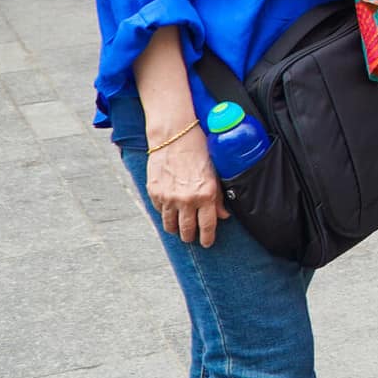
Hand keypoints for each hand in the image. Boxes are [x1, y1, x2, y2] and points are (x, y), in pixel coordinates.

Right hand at [146, 127, 227, 247]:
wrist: (174, 134)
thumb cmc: (199, 149)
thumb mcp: (215, 172)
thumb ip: (218, 196)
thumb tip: (223, 215)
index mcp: (205, 194)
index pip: (207, 226)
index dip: (207, 238)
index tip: (207, 243)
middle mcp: (186, 199)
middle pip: (186, 230)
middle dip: (190, 236)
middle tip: (192, 237)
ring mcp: (168, 197)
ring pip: (170, 225)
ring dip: (175, 229)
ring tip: (179, 229)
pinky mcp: (154, 192)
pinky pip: (159, 211)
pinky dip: (165, 214)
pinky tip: (169, 211)